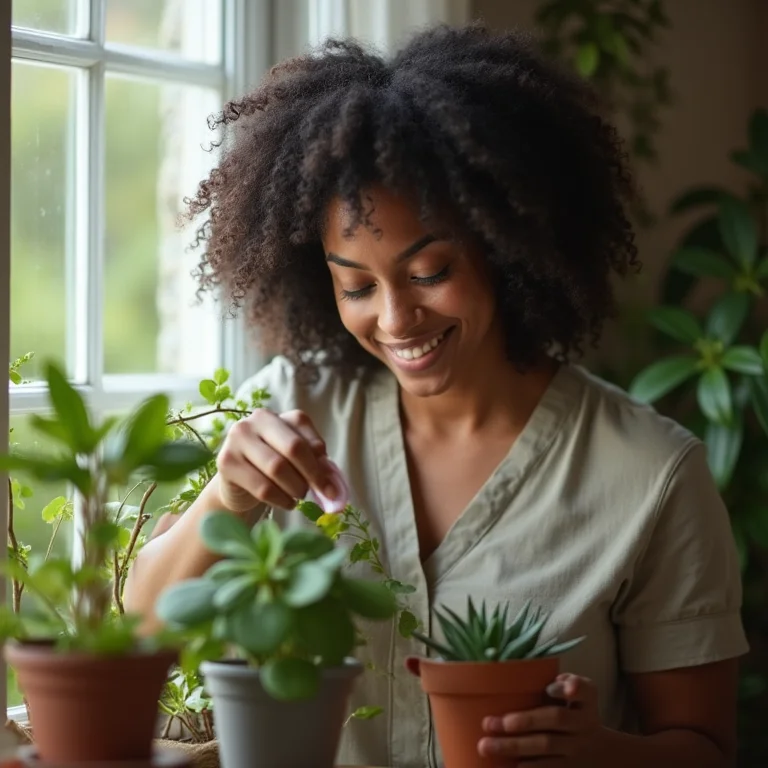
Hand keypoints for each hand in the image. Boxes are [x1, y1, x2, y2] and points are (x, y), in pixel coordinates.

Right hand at [213, 408, 334, 512]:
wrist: (237, 485)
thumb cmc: (271, 469)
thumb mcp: (295, 459)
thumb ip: (314, 462)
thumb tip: (333, 484)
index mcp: (275, 415)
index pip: (303, 429)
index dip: (320, 458)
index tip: (331, 485)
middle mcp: (254, 421)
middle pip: (293, 447)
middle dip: (312, 474)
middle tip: (321, 493)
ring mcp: (236, 440)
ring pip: (277, 468)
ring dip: (296, 488)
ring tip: (299, 496)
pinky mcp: (225, 463)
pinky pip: (262, 486)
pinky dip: (281, 499)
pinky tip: (287, 503)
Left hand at [478, 674, 599, 765]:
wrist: (599, 752)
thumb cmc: (572, 710)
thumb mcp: (574, 692)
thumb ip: (556, 681)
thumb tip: (520, 674)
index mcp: (587, 699)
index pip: (584, 689)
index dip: (567, 687)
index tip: (550, 688)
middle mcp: (584, 723)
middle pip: (555, 718)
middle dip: (522, 720)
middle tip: (489, 722)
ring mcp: (577, 748)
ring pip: (545, 746)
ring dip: (513, 746)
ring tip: (486, 745)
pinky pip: (546, 767)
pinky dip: (526, 766)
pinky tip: (503, 765)